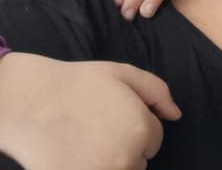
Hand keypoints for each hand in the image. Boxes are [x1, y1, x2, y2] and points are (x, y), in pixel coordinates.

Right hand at [0, 53, 179, 169]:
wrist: (30, 102)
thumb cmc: (77, 85)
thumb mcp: (124, 75)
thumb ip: (157, 92)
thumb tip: (176, 114)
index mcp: (142, 130)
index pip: (154, 141)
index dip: (137, 128)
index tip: (114, 120)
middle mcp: (127, 157)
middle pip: (139, 161)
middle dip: (126, 148)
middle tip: (99, 132)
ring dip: (111, 162)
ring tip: (88, 145)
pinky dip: (92, 168)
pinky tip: (78, 157)